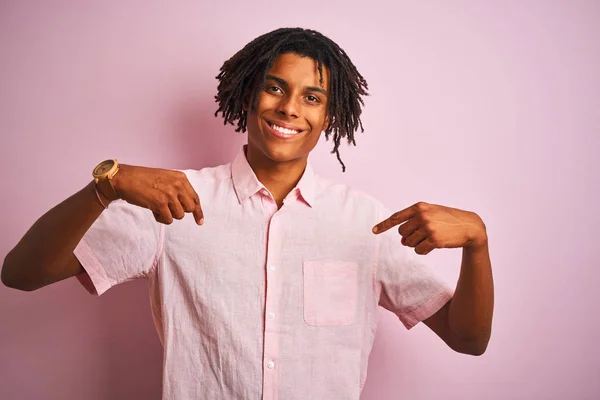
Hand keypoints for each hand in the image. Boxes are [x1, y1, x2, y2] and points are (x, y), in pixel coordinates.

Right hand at [108, 164, 203, 224]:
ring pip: (179, 215)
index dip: (198, 211)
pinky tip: (153, 210)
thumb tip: (189, 207)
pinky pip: (168, 219)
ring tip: (157, 207)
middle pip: (189, 209)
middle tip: (167, 210)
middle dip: (179, 212)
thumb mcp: (166, 178)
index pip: (195, 198)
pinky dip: (160, 218)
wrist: (125, 178)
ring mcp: (170, 194)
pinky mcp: (160, 203)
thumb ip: (178, 189)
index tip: (200, 221)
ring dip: (168, 215)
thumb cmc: (143, 179)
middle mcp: (178, 185)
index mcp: (181, 178)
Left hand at [372, 202, 486, 254]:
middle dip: (409, 237)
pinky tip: (432, 246)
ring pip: (409, 243)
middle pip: (402, 233)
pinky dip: (423, 250)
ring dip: (416, 244)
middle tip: (422, 235)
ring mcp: (427, 227)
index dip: (384, 225)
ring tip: (429, 239)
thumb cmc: (448, 219)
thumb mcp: (431, 214)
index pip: (397, 217)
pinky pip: (418, 250)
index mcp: (419, 207)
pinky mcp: (434, 239)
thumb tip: (402, 242)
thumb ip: (414, 224)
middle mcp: (422, 216)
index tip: (373, 231)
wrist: (469, 226)